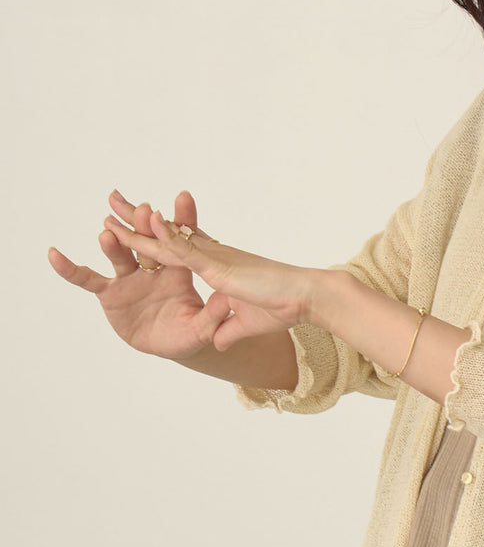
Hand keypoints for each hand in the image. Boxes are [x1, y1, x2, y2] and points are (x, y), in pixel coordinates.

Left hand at [48, 189, 317, 357]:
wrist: (306, 298)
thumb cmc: (284, 307)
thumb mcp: (246, 324)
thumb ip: (228, 331)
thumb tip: (217, 343)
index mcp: (216, 266)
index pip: (176, 249)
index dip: (152, 238)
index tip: (133, 225)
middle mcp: (212, 256)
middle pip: (165, 236)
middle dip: (137, 221)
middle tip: (114, 202)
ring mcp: (214, 259)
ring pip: (168, 238)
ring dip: (140, 223)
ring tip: (114, 205)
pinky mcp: (220, 266)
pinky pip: (187, 250)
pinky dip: (167, 237)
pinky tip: (148, 223)